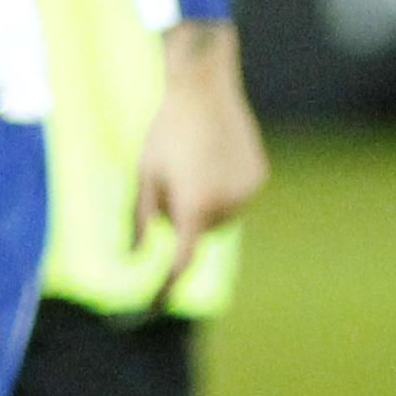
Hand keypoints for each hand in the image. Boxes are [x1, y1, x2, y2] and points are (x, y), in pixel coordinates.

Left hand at [133, 21, 267, 305]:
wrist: (204, 90)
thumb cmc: (165, 132)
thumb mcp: (144, 174)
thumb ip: (140, 218)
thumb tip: (136, 256)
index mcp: (194, 207)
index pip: (181, 259)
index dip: (167, 285)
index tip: (155, 304)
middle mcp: (227, 206)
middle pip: (198, 231)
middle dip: (181, 215)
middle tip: (169, 177)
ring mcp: (247, 193)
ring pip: (218, 215)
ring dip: (202, 201)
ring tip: (192, 160)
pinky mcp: (259, 178)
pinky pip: (235, 196)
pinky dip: (222, 187)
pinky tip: (212, 154)